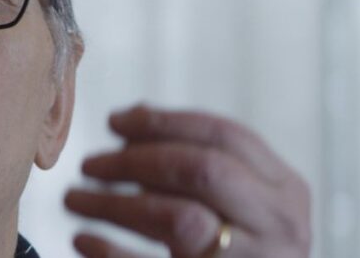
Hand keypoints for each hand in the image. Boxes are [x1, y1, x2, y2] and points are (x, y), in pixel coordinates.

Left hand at [64, 104, 310, 257]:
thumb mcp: (239, 202)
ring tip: (74, 199)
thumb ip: (196, 159)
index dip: (164, 122)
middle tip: (90, 164)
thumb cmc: (243, 249)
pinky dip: (111, 251)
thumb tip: (132, 115)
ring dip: (115, 203)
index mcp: (285, 189)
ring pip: (179, 219)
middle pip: (202, 171)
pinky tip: (82, 239)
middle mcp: (279, 224)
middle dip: (137, 160)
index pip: (224, 135)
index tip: (114, 121)